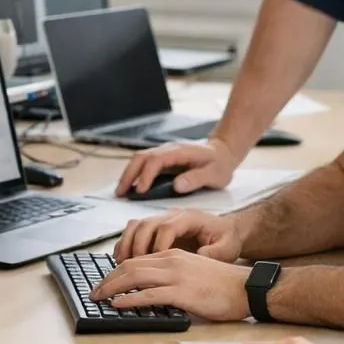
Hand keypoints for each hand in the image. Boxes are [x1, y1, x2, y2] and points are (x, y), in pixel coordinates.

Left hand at [90, 249, 250, 320]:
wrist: (247, 288)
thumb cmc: (224, 285)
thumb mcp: (193, 273)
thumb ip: (173, 277)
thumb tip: (151, 290)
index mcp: (174, 255)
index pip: (136, 260)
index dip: (115, 272)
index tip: (104, 284)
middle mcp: (172, 261)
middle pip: (129, 266)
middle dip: (107, 279)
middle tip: (94, 292)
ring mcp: (177, 276)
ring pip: (134, 277)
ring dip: (111, 288)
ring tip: (98, 298)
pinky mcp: (183, 292)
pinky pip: (149, 295)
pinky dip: (130, 299)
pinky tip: (117, 304)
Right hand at [113, 207, 243, 262]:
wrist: (226, 231)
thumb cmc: (226, 239)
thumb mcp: (227, 247)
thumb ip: (215, 252)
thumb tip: (202, 256)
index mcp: (190, 218)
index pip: (168, 227)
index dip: (158, 245)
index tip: (155, 263)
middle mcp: (172, 215)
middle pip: (146, 224)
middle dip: (137, 246)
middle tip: (132, 268)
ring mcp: (161, 219)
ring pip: (135, 226)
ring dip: (126, 245)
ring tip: (121, 265)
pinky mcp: (155, 228)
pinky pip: (133, 231)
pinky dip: (125, 245)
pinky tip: (122, 262)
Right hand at [116, 138, 236, 196]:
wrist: (222, 153)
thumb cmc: (219, 165)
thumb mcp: (214, 175)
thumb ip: (196, 179)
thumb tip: (176, 186)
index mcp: (181, 152)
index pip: (157, 160)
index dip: (147, 175)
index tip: (141, 191)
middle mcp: (169, 149)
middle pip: (142, 157)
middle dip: (129, 174)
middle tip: (120, 193)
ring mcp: (164, 153)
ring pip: (140, 159)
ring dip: (128, 174)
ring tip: (120, 192)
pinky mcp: (162, 159)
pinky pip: (144, 164)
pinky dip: (134, 174)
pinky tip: (130, 187)